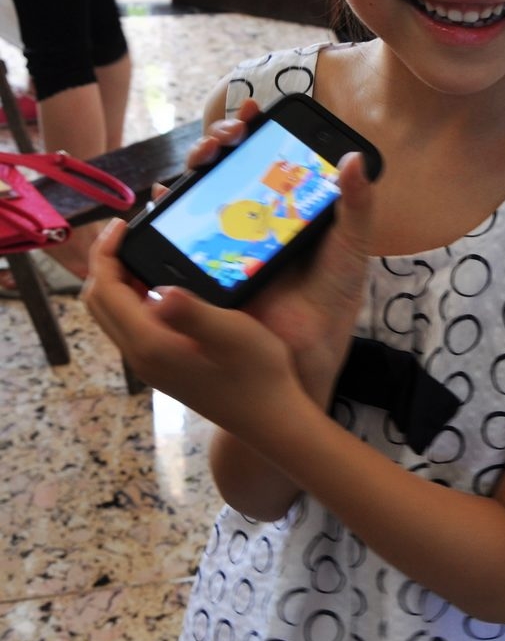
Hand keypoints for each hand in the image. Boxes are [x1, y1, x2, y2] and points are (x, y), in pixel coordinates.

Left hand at [83, 151, 373, 443]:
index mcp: (149, 343)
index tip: (124, 223)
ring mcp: (150, 363)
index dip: (106, 252)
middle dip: (104, 262)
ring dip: (117, 279)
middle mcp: (140, 355)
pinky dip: (132, 295)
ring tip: (144, 249)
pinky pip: (131, 324)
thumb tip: (161, 291)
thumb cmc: (257, 373)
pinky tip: (163, 283)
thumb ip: (193, 312)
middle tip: (129, 232)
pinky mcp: (162, 366)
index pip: (105, 290)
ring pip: (112, 314)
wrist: (270, 417)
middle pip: (98, 302)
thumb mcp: (232, 333)